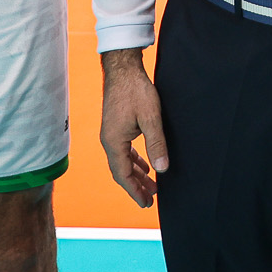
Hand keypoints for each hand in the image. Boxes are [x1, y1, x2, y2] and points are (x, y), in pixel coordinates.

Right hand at [99, 48, 168, 207]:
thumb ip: (156, 143)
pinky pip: (124, 150)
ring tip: (151, 185)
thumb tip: (162, 168)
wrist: (123, 68)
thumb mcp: (151, 117)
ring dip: (136, 174)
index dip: (135, 191)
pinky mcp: (116, 126)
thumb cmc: (136, 90)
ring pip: (123, 161)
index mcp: (114, 141)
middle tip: (150, 200)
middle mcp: (109, 140)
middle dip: (136, 186)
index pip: (123, 174)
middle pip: (121, 171)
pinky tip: (145, 164)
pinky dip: (134, 160)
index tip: (146, 203)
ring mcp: (111, 133)